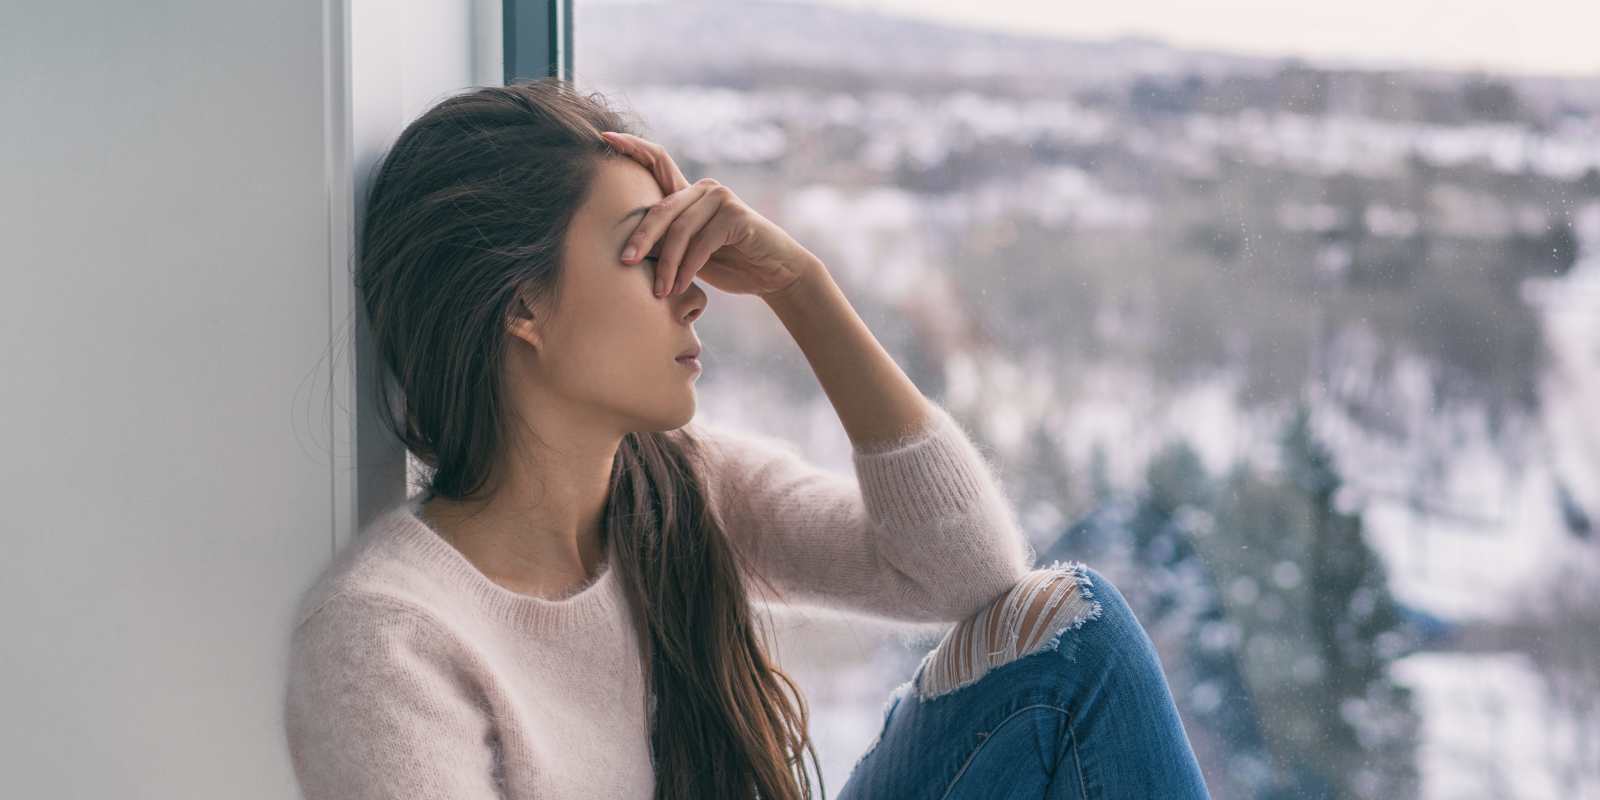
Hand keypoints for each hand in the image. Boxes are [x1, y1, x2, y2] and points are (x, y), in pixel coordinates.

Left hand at [601, 131, 822, 297]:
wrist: (773, 274)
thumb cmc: (729, 264)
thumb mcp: (689, 253)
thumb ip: (667, 242)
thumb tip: (626, 250)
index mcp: (689, 194)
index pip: (658, 161)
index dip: (632, 147)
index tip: (604, 138)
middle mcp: (704, 189)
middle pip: (661, 208)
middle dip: (641, 237)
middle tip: (625, 261)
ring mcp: (721, 198)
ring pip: (680, 230)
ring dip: (666, 265)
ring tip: (660, 291)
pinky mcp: (735, 215)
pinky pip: (701, 243)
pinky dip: (687, 268)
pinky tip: (680, 287)